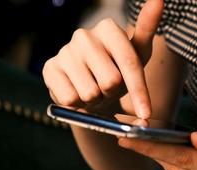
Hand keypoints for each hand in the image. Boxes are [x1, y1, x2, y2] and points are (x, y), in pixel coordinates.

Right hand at [42, 0, 163, 118]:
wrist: (90, 86)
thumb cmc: (118, 69)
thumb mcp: (137, 53)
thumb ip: (147, 28)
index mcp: (108, 28)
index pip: (129, 63)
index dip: (140, 93)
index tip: (146, 113)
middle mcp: (84, 35)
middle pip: (111, 81)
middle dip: (113, 93)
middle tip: (109, 88)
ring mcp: (64, 51)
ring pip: (90, 93)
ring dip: (96, 100)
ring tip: (94, 90)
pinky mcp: (49, 68)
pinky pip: (70, 99)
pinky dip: (78, 105)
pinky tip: (78, 92)